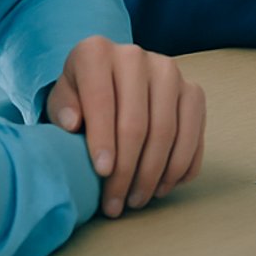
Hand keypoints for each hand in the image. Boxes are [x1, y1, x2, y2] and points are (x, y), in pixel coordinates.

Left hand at [46, 36, 206, 219]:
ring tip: (138, 200)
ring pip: (169, 131)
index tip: (102, 174)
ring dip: (155, 174)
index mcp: (96, 53)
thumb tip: (73, 123)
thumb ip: (62, 108)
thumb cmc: (79, 98)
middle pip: (138, 122)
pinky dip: (182, 165)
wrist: (109, 81)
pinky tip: (165, 186)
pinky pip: (195, 133)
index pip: (102, 101)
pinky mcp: (193, 91)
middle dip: (128, 169)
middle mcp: (137, 56)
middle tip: (117, 203)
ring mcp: (171, 72)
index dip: (103, 140)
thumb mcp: (60, 100)